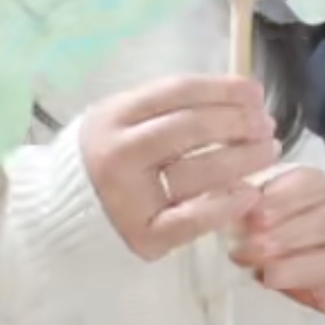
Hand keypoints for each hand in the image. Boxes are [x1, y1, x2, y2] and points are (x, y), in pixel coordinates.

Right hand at [77, 76, 279, 261]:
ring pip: (198, 171)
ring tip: (268, 151)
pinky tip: (250, 194)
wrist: (57, 213)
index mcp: (113, 115)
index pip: (178, 92)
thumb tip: (240, 95)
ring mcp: (128, 196)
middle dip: (238, 122)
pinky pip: (191, 219)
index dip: (224, 89)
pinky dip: (225, 205)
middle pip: (191, 128)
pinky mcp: (141, 235)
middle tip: (266, 125)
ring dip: (243, 158)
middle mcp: (117, 152)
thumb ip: (166, 108)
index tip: (256, 93)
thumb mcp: (120, 121)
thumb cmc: (103, 159)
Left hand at [230, 166, 324, 318]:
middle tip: (248, 251)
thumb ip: (239, 196)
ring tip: (265, 275)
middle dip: (285, 237)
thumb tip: (230, 196)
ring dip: (301, 267)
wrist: (276, 254)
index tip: (248, 220)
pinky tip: (315, 297)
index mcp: (319, 185)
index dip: (280, 203)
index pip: (311, 186)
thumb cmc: (255, 225)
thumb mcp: (247, 203)